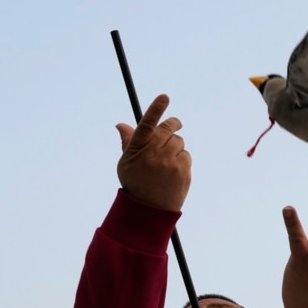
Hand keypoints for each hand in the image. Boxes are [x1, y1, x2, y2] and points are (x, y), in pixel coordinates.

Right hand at [116, 94, 190, 210]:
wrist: (149, 211)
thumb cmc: (135, 183)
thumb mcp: (126, 163)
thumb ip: (127, 142)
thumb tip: (121, 124)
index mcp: (137, 149)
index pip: (147, 124)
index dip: (156, 109)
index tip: (164, 97)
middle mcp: (153, 154)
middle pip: (168, 129)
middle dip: (173, 125)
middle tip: (174, 125)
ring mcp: (169, 163)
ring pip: (179, 142)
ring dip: (175, 146)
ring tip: (166, 161)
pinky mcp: (183, 171)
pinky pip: (186, 155)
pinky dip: (181, 159)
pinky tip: (173, 171)